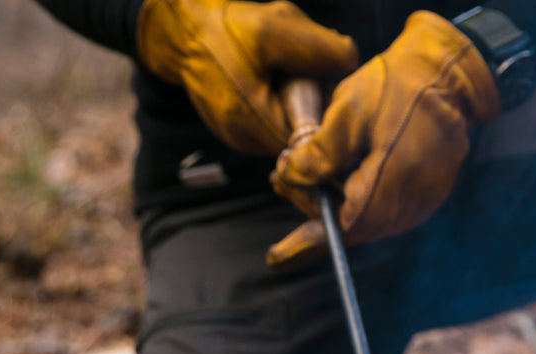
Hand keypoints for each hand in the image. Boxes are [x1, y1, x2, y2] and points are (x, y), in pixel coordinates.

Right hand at [136, 0, 358, 155]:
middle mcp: (252, 144)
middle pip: (306, 136)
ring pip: (291, 129)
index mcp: (259, 125)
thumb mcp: (277, 27)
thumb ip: (322, 49)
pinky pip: (275, 123)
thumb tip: (354, 65)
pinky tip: (271, 78)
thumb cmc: (226, 27)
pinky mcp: (242, 134)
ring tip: (281, 69)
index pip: (316, 137)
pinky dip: (282, 103)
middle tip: (301, 68)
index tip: (325, 78)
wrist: (180, 30)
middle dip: (313, 104)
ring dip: (298, 103)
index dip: (328, 108)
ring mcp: (245, 142)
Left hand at [269, 10, 499, 252]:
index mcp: (387, 190)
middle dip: (313, 207)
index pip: (340, 229)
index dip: (306, 233)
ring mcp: (420, 207)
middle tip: (281, 175)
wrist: (446, 78)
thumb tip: (292, 177)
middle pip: (351, 227)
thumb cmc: (398, 89)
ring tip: (303, 170)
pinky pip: (383, 210)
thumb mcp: (350, 112)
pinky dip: (355, 197)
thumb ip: (320, 152)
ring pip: (366, 220)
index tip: (277, 239)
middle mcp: (407, 210)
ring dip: (332, 201)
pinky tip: (338, 172)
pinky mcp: (425, 199)